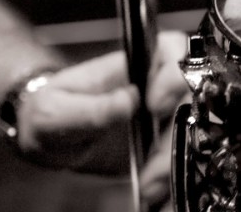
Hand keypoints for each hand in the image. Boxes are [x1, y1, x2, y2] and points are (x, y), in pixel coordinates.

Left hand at [13, 30, 189, 175]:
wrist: (47, 143)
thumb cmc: (48, 112)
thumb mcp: (56, 111)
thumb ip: (91, 108)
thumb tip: (129, 100)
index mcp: (131, 65)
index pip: (172, 49)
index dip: (174, 73)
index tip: (155, 106)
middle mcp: (153, 85)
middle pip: (189, 94)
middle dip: (178, 131)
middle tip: (152, 164)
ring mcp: (160, 115)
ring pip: (192, 128)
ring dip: (175, 160)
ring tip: (150, 184)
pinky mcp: (160, 143)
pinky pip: (181, 155)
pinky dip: (173, 176)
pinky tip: (154, 190)